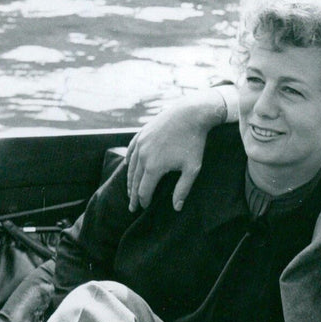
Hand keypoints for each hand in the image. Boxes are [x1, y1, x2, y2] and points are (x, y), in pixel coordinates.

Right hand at [126, 88, 229, 211]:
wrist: (190, 114)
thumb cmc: (193, 142)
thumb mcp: (192, 169)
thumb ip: (183, 189)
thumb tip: (176, 208)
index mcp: (154, 167)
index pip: (144, 190)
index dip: (143, 201)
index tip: (143, 208)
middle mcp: (142, 155)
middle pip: (134, 181)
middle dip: (133, 195)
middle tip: (132, 207)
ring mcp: (140, 143)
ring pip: (130, 166)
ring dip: (130, 180)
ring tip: (130, 190)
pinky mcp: (142, 133)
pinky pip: (131, 150)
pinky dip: (128, 160)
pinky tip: (127, 165)